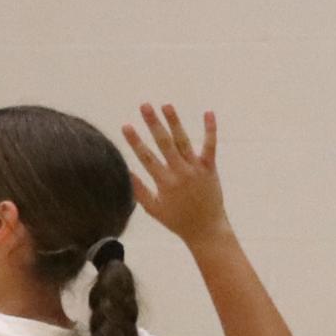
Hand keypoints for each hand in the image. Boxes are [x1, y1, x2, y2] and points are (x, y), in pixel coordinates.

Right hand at [122, 103, 228, 247]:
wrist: (206, 229)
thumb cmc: (177, 221)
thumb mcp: (154, 210)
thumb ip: (139, 191)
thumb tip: (126, 172)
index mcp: (164, 183)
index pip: (146, 157)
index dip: (135, 141)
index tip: (126, 126)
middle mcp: (180, 173)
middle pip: (164, 144)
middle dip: (153, 123)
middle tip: (144, 106)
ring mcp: (196, 169)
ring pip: (183, 141)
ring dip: (175, 122)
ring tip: (166, 105)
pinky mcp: (210, 168)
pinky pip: (210, 146)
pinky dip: (210, 129)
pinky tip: (208, 113)